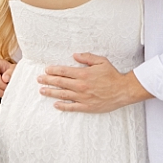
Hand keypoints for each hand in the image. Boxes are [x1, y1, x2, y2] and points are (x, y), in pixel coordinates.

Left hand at [37, 52, 151, 112]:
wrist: (123, 90)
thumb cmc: (113, 75)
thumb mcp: (102, 61)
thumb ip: (87, 58)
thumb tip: (75, 55)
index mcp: (84, 74)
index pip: (64, 71)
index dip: (53, 70)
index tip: (46, 69)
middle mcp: (81, 86)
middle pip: (60, 82)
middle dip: (48, 80)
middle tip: (39, 79)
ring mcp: (82, 97)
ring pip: (62, 94)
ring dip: (51, 92)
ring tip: (42, 90)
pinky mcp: (86, 106)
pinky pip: (71, 107)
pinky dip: (62, 106)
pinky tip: (55, 104)